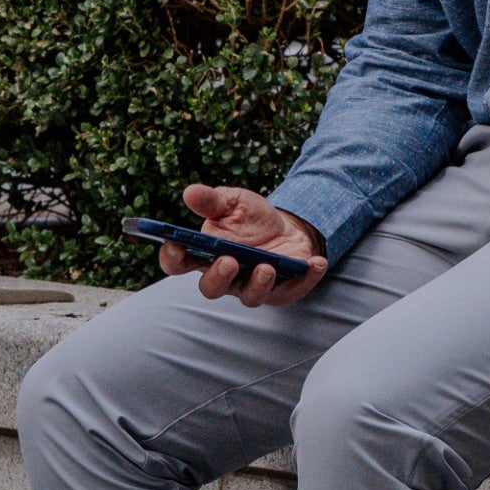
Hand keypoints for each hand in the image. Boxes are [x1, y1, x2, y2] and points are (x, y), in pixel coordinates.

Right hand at [159, 183, 329, 306]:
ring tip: (267, 267)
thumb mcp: (234, 201)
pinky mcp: (282, 291)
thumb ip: (212, 200)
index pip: (179, 263)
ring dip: (258, 284)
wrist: (286, 227)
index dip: (172, 257)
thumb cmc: (252, 218)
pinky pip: (292, 290)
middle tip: (228, 261)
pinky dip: (305, 278)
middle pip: (212, 287)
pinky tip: (316, 262)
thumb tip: (190, 192)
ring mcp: (253, 286)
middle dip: (218, 277)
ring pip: (250, 296)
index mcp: (205, 254)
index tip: (174, 245)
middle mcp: (225, 276)